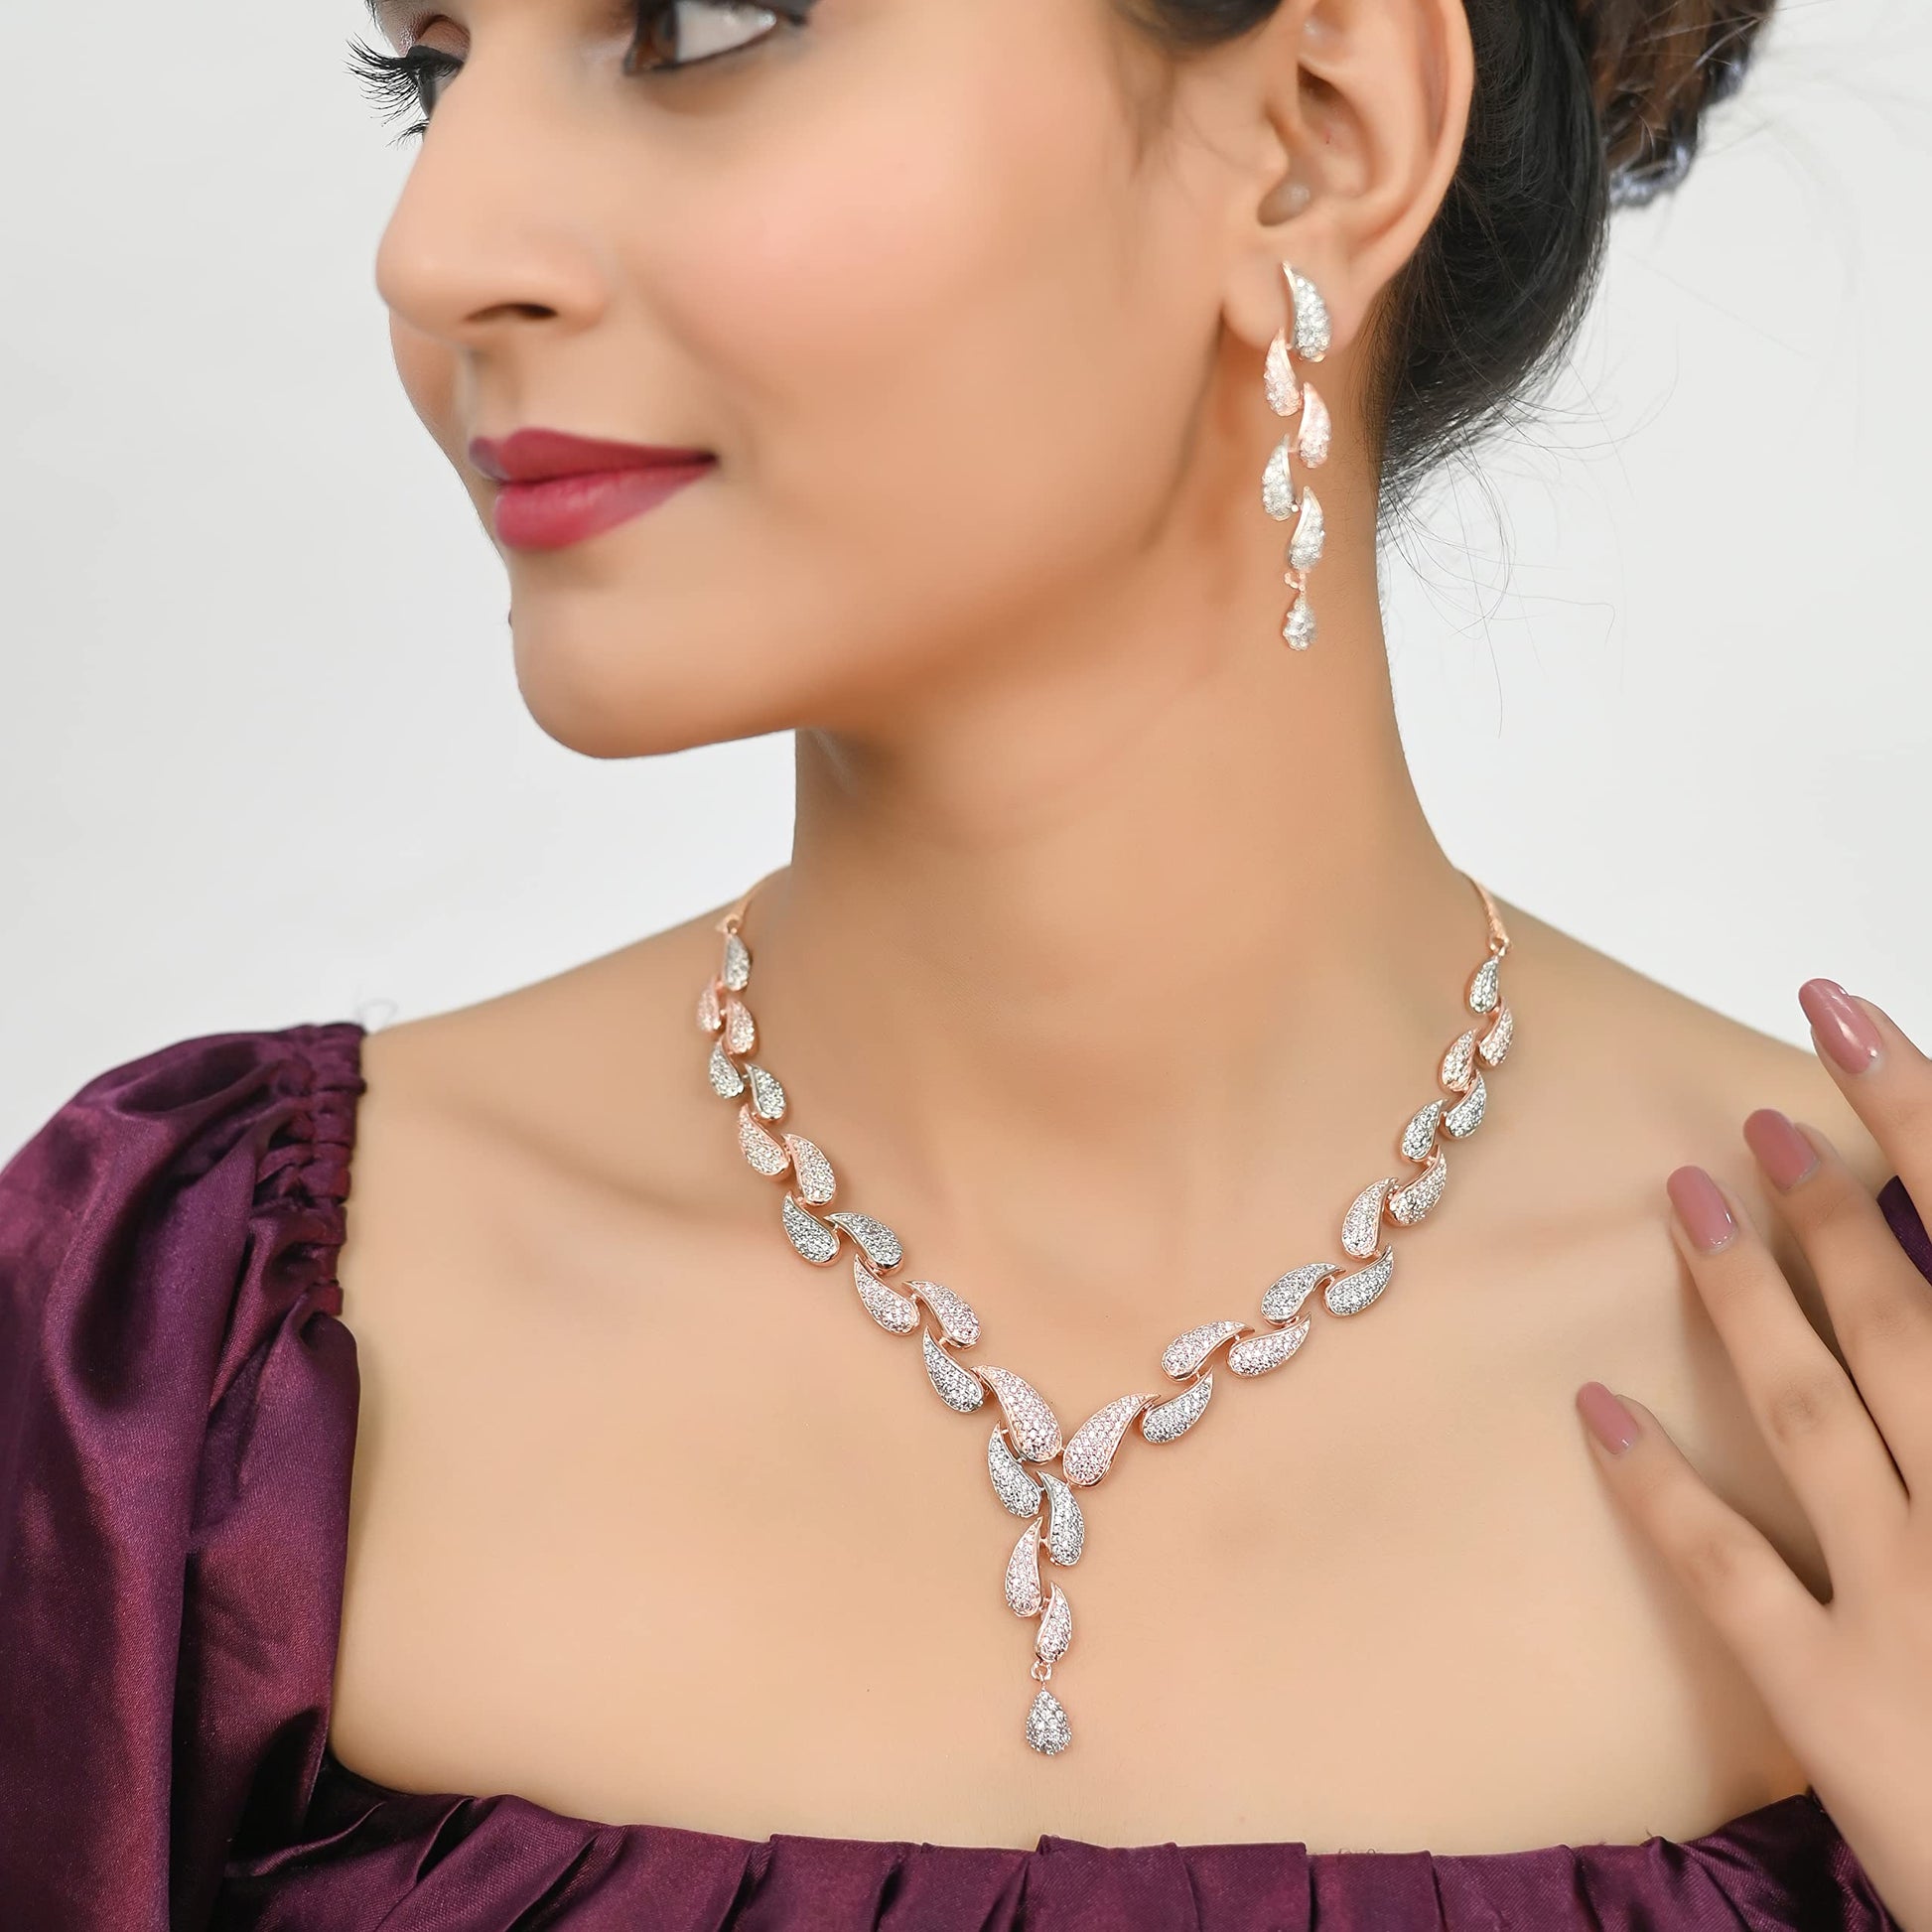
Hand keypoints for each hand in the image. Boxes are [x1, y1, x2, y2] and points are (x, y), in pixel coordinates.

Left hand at [1576, 978, 1931, 1930]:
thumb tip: (1908, 1317)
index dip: (1922, 1127)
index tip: (1850, 1027)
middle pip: (1910, 1323)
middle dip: (1837, 1210)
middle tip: (1760, 1125)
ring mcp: (1922, 1609)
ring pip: (1819, 1413)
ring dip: (1747, 1298)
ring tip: (1683, 1199)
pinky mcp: (1842, 1706)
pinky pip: (1731, 1574)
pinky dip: (1661, 1485)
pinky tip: (1597, 1406)